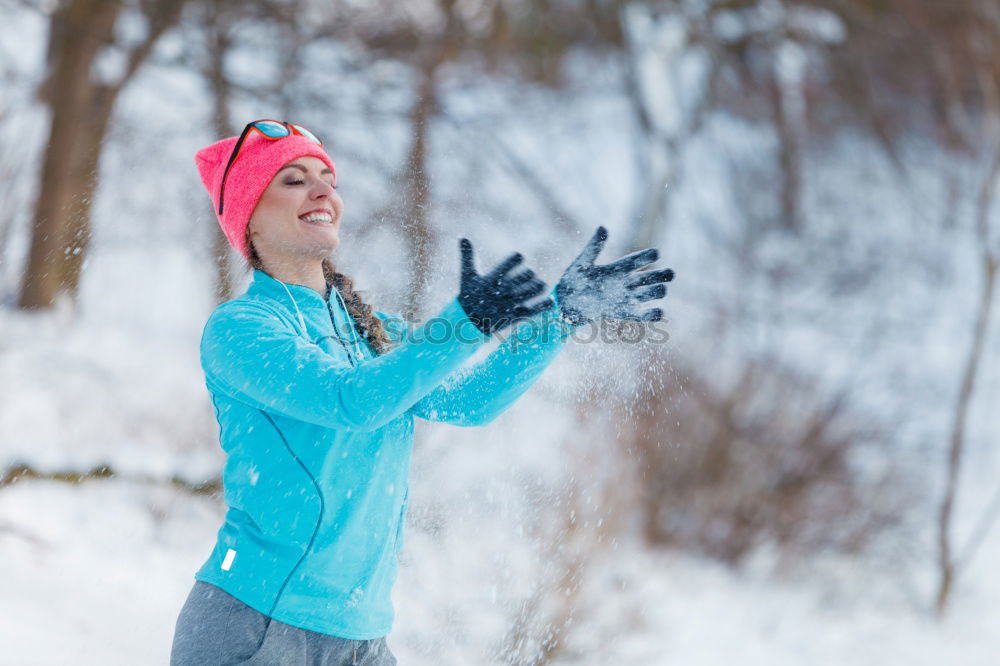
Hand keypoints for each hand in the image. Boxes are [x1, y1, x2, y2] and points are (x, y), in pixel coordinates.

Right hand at [456, 238, 553, 335]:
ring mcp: (510, 304)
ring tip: (539, 285)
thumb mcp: (467, 276)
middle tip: (529, 275)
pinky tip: (550, 301)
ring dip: (538, 286)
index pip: (509, 263)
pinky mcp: (515, 316)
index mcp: (491, 280)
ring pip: (532, 291)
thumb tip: (462, 238)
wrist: (469, 322)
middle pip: (525, 276)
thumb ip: (467, 257)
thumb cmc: (469, 295)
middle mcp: (502, 291)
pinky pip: (534, 310)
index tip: (519, 258)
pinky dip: (544, 305)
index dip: (516, 259)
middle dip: (528, 274)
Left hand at [555, 225, 673, 325]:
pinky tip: (657, 311)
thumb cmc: (573, 282)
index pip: (639, 259)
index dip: (650, 256)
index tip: (655, 254)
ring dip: (660, 291)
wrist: (566, 305)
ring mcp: (627, 298)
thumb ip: (594, 247)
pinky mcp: (625, 313)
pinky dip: (655, 314)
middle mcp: (626, 282)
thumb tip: (603, 227)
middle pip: (653, 275)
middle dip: (664, 274)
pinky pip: (645, 315)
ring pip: (653, 293)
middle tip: (668, 274)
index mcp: (618, 268)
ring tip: (658, 290)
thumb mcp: (582, 263)